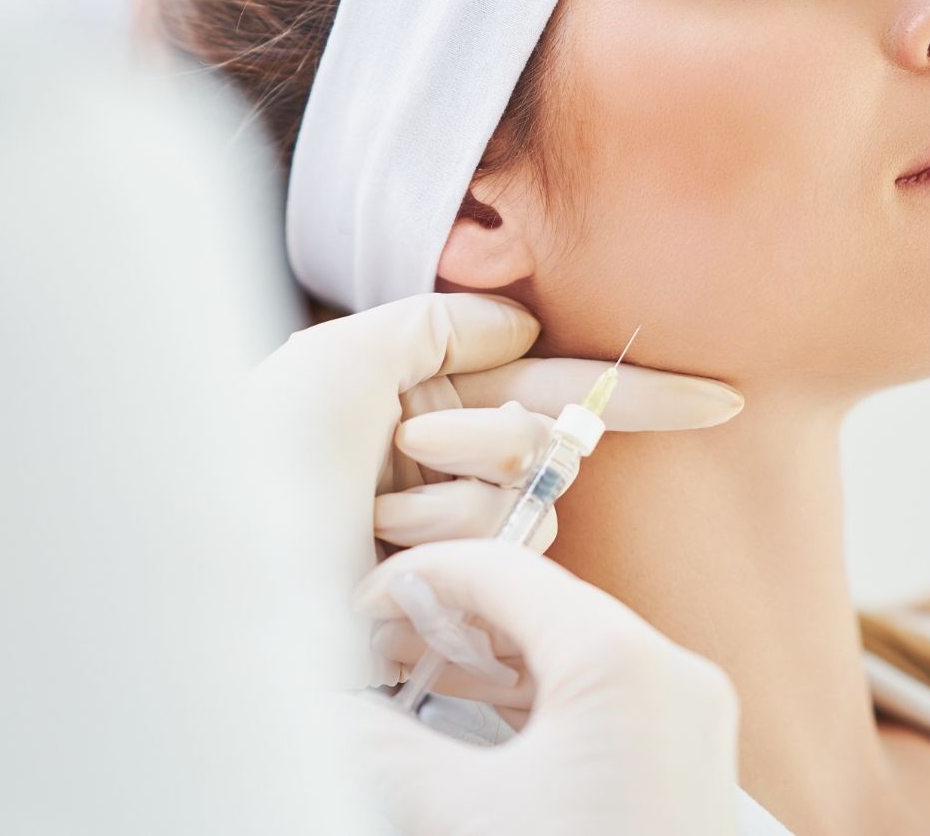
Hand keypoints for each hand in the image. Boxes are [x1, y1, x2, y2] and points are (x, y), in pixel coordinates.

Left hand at [247, 293, 740, 681]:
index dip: (637, 392)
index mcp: (419, 396)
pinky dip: (440, 567)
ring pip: (529, 512)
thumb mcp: (335, 357)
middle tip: (400, 456)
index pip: (548, 382)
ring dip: (448, 514)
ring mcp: (445, 540)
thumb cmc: (258, 459)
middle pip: (546, 443)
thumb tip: (521, 325)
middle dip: (483, 442)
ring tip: (369, 531)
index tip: (722, 398)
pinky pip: (500, 573)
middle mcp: (441, 465)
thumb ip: (438, 324)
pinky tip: (376, 582)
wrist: (208, 573)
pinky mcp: (445, 604)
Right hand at [336, 540, 740, 835]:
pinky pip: (601, 696)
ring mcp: (686, 715)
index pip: (505, 571)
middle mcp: (670, 672)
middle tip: (379, 645)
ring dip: (488, 660)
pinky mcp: (685, 757)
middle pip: (541, 605)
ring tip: (413, 679)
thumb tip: (324, 713)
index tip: (363, 606)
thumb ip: (382, 748)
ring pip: (572, 651)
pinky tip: (475, 719)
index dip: (420, 577)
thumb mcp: (463, 816)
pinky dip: (534, 698)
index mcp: (622, 661)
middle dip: (451, 620)